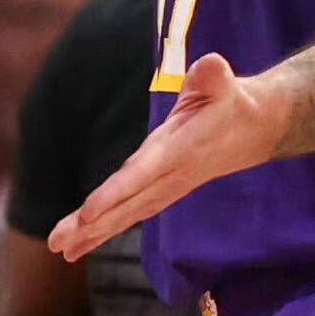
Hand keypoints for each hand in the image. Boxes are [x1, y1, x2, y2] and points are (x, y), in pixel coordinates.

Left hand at [50, 53, 283, 260]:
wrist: (256, 130)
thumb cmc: (232, 102)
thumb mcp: (225, 82)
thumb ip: (214, 76)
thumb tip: (212, 67)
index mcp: (180, 150)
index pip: (143, 174)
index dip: (114, 193)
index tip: (87, 213)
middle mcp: (170, 175)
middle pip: (126, 204)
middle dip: (92, 224)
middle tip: (58, 241)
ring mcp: (167, 187)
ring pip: (126, 214)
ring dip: (93, 233)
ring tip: (61, 249)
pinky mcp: (163, 191)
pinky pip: (131, 213)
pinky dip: (106, 229)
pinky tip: (80, 243)